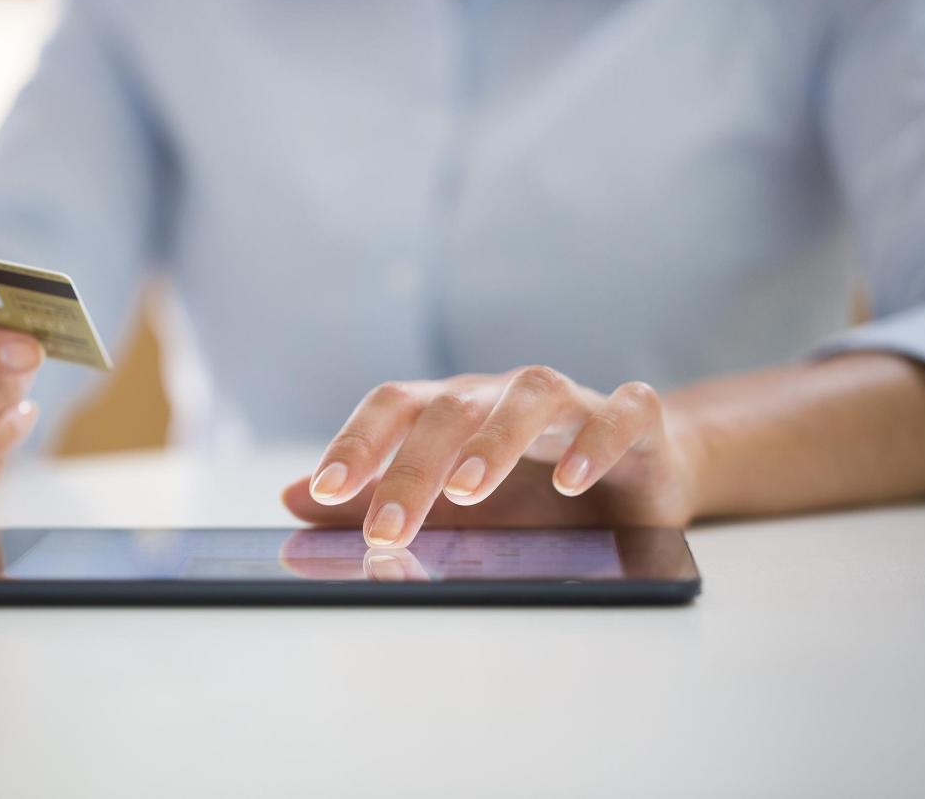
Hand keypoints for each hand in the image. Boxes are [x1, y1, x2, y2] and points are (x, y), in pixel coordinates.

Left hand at [282, 366, 699, 546]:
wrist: (633, 481)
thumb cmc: (529, 492)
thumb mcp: (445, 505)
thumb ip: (373, 499)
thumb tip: (290, 499)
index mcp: (453, 409)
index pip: (394, 406)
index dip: (357, 442)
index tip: (324, 489)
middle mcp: (504, 395)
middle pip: (451, 409)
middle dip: (413, 467)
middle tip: (385, 529)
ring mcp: (572, 402)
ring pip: (532, 394)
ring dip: (494, 440)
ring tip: (466, 490)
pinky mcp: (634, 419)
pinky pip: (621, 413)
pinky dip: (596, 440)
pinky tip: (572, 479)